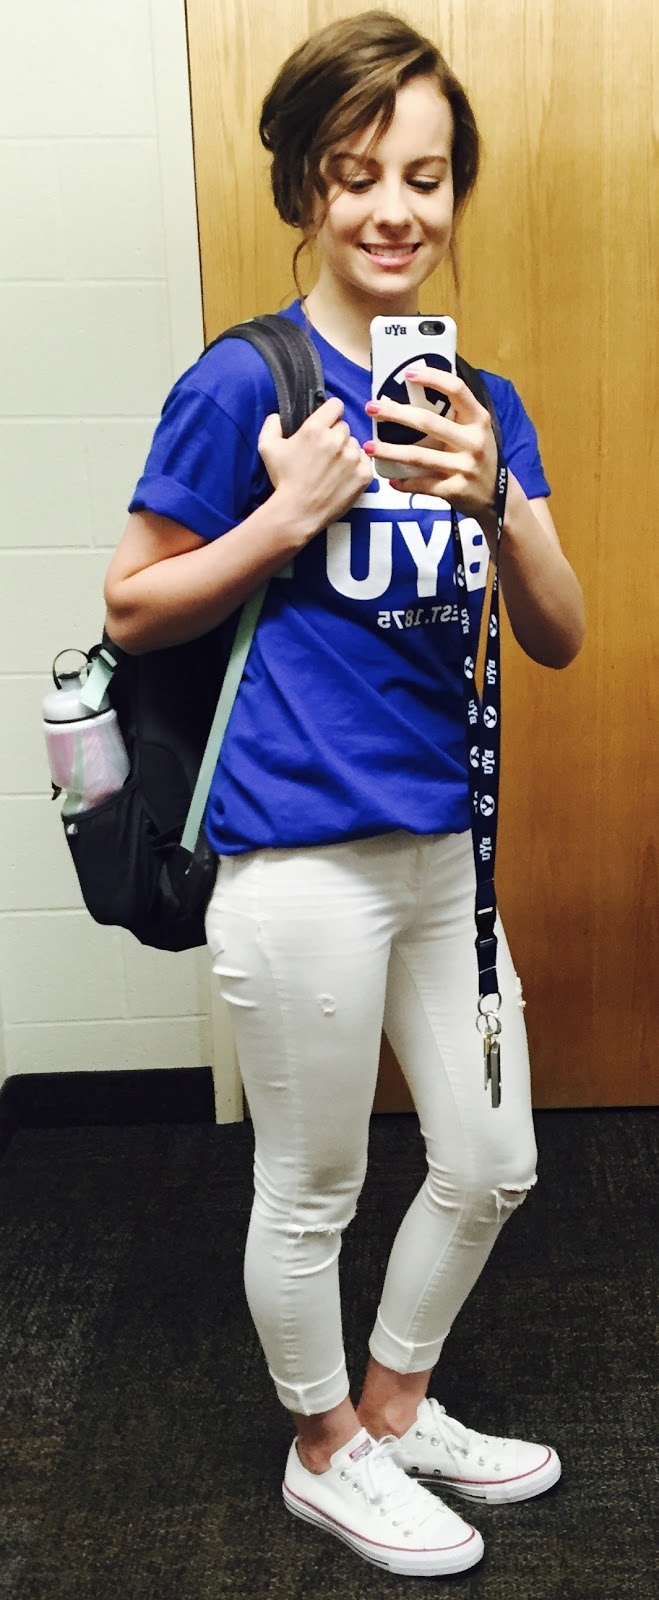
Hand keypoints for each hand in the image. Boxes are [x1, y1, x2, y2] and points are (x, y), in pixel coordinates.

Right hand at [258, 398, 372, 544]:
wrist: (298, 512)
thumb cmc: (283, 481)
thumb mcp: (267, 448)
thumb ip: (272, 424)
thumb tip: (279, 415)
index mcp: (315, 428)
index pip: (336, 405)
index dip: (330, 413)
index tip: (326, 423)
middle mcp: (337, 440)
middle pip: (344, 427)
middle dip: (335, 436)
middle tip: (324, 453)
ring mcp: (353, 457)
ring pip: (355, 444)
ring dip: (346, 452)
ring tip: (332, 468)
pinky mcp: (363, 474)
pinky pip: (365, 461)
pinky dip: (357, 467)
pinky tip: (342, 477)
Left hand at [364, 366, 497, 516]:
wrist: (496, 496)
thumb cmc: (477, 456)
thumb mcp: (475, 430)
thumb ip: (455, 413)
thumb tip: (418, 388)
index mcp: (478, 419)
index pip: (457, 390)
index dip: (433, 378)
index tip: (409, 373)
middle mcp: (473, 441)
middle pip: (428, 422)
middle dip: (396, 413)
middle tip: (372, 407)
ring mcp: (464, 467)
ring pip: (419, 456)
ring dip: (390, 451)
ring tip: (369, 447)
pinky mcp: (455, 490)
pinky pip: (422, 485)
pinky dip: (403, 483)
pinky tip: (391, 479)